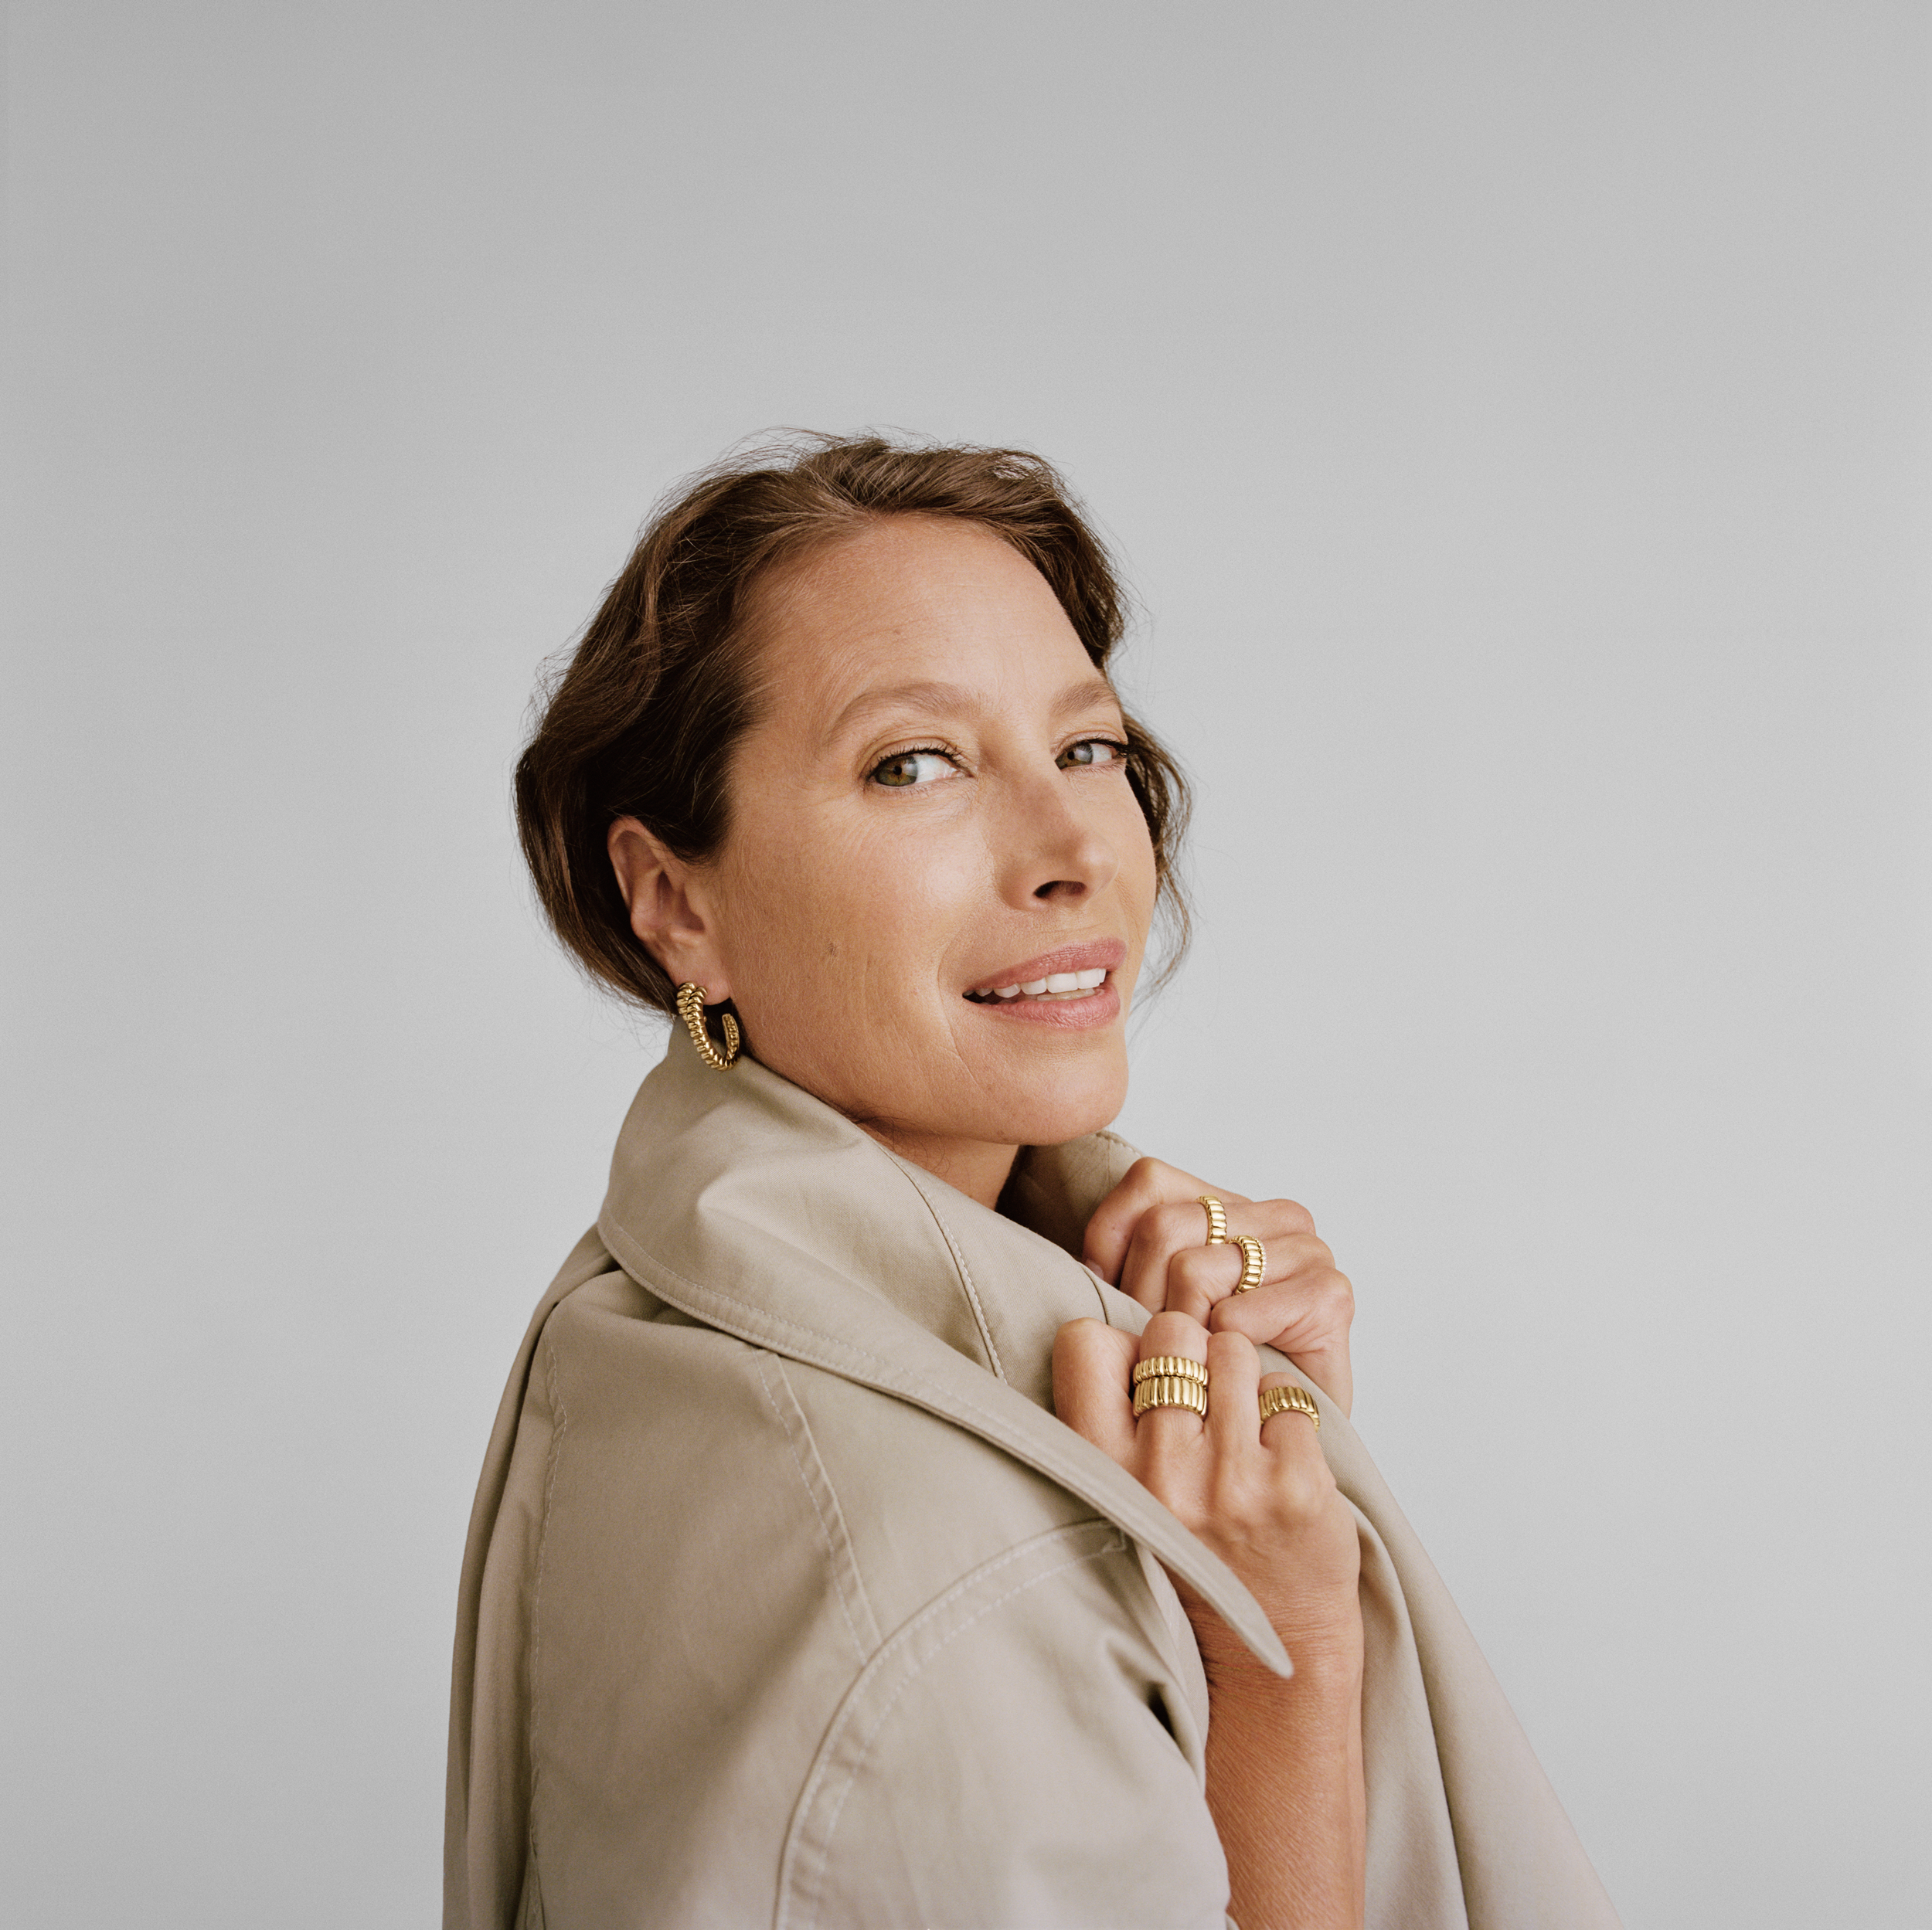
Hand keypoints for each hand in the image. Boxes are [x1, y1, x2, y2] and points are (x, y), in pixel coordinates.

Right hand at [1052, 1310, 1360, 1659]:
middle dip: (1193, 1351)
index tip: (1144, 1379)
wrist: (1268, 1644)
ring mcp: (1230, 1480)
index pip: (1088, 1340)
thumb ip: (1108, 1413)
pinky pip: (1289, 1393)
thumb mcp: (1120, 1488)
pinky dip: (1290, 1414)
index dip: (1122, 1346)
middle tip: (1204, 1404)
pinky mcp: (1296, 1486)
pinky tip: (1279, 1458)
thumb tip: (1112, 1309)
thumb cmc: (1191, 1548)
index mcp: (1102, 1468)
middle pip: (1172, 1331)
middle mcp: (1160, 1474)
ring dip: (1245, 1378)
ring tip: (1242, 1431)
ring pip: (1235, 1350)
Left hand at [1084, 1158, 1355, 1416]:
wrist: (1270, 1452)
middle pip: (1163, 1227)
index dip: (1111, 1243)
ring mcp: (1309, 1252)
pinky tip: (1226, 1377)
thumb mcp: (1149, 1303)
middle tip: (1154, 1348)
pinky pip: (1234, 1316)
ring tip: (1190, 1365)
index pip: (1149, 1183)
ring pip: (1191, 1269)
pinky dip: (1217, 1355)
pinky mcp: (1330, 1296)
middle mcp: (1278, 1217)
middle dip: (1139, 1298)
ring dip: (1177, 1334)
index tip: (1111, 1296)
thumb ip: (1125, 1258)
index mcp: (1235, 1204)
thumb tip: (1084, 1263)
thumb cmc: (1206, 1379)